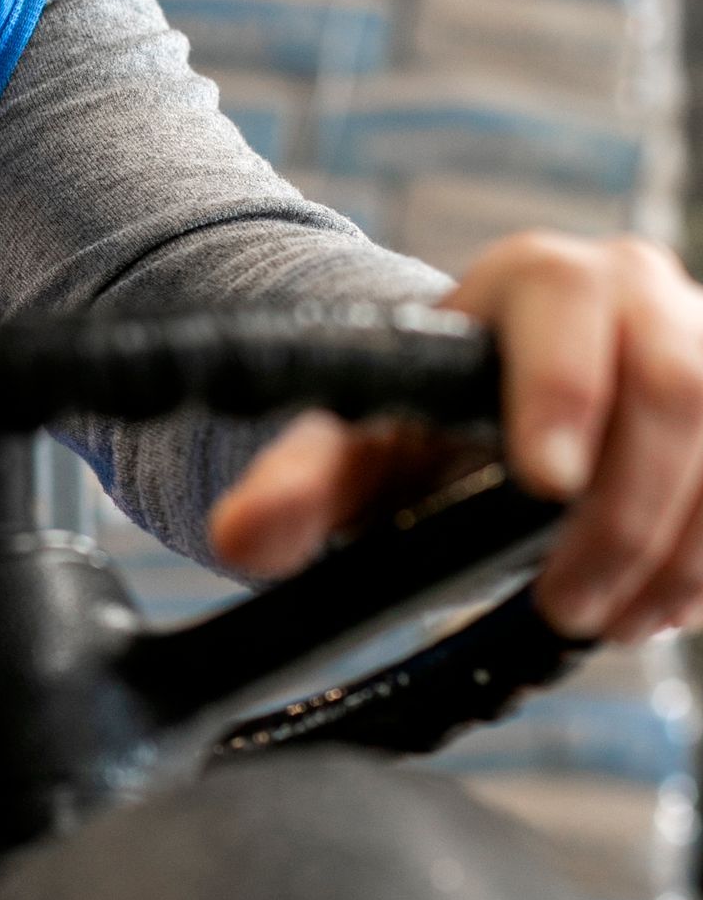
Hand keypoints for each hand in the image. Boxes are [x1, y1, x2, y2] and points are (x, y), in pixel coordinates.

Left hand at [209, 234, 702, 644]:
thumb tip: (241, 537)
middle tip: (568, 602)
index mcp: (539, 278)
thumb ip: (298, 485)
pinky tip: (657, 606)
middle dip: (626, 512)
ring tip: (608, 620)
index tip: (544, 487)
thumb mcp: (360, 447)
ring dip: (680, 548)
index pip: (566, 304)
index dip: (563, 388)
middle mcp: (638, 290)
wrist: (504, 414)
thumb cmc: (431, 420)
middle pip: (674, 384)